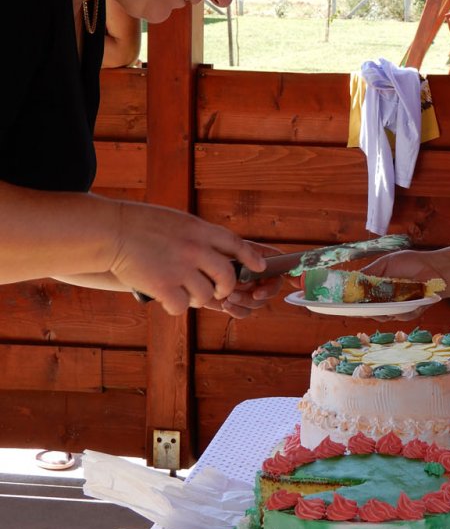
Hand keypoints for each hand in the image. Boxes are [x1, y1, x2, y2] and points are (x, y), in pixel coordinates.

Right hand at [108, 202, 267, 315]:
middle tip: (219, 291)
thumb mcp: (178, 221)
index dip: (251, 258)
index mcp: (200, 230)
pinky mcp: (164, 286)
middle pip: (227, 276)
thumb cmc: (140, 223)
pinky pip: (183, 307)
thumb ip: (199, 235)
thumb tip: (217, 251)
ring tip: (184, 292)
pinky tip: (168, 300)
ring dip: (197, 297)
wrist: (110, 231)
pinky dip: (177, 307)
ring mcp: (181, 268)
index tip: (260, 267)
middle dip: (227, 288)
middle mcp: (195, 249)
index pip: (237, 245)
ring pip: (205, 295)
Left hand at [207, 242, 283, 318]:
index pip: (279, 274)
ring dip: (245, 303)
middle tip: (240, 295)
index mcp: (263, 263)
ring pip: (256, 304)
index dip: (276, 284)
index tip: (259, 292)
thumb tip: (262, 265)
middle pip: (269, 293)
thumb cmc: (216, 248)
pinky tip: (225, 304)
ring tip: (229, 297)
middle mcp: (259, 277)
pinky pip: (243, 311)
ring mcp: (249, 290)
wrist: (198, 262)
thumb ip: (248, 253)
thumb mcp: (233, 246)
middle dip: (256, 296)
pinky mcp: (237, 301)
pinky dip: (236, 310)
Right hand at [360, 249, 447, 321]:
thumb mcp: (386, 263)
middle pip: (370, 311)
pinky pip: (402, 316)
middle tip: (365, 307)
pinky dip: (405, 310)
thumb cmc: (410, 262)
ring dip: (385, 311)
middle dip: (366, 310)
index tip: (344, 304)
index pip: (360, 298)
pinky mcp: (410, 312)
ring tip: (387, 305)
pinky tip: (411, 302)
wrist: (435, 268)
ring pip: (385, 316)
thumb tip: (352, 281)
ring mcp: (397, 307)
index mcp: (376, 287)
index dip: (352, 302)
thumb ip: (370, 272)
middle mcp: (384, 300)